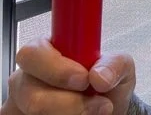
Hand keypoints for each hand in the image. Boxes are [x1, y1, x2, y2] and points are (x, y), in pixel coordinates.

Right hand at [2, 38, 135, 114]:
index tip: (84, 80)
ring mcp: (20, 105)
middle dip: (68, 102)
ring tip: (94, 111)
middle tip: (98, 104)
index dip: (57, 69)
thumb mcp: (120, 67)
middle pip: (30, 93)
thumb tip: (100, 76)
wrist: (106, 112)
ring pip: (35, 114)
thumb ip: (114, 64)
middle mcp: (26, 78)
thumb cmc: (106, 84)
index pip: (33, 53)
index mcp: (46, 52)